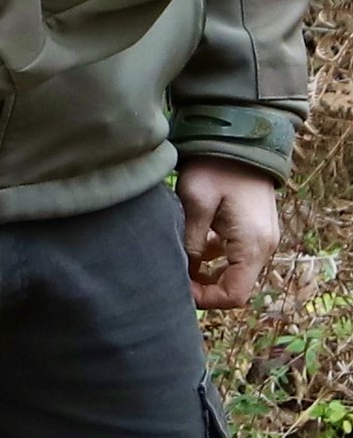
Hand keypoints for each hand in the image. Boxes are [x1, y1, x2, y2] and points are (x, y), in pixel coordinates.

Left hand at [177, 157, 279, 309]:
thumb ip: (192, 241)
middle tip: (174, 277)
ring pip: (235, 271)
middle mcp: (264, 246)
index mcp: (252, 245)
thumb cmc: (216, 168)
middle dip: (204, 287)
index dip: (205, 298)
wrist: (241, 139)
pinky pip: (236, 254)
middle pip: (236, 286)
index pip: (235, 295)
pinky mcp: (254, 229)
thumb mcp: (196, 203)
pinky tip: (193, 244)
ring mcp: (261, 238)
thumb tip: (186, 272)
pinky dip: (215, 256)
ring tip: (179, 261)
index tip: (178, 288)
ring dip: (208, 271)